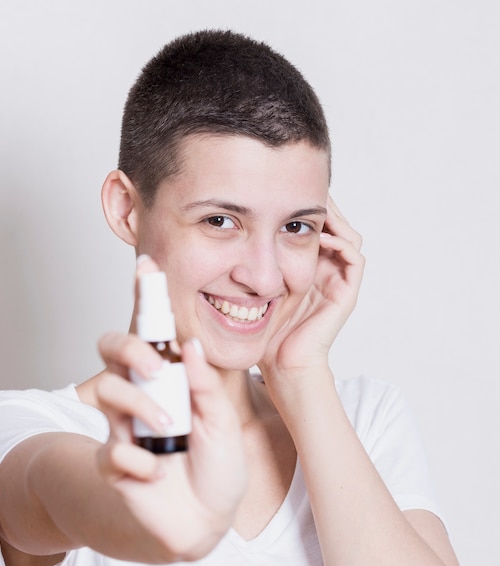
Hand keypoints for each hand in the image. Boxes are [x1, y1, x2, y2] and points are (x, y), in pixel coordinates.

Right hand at [81, 259, 246, 561]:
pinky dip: (138, 461)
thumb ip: (205, 384)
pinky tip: (157, 472)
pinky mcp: (115, 461)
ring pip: (108, 390)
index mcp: (172, 379)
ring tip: (168, 427)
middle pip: (111, 348)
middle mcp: (144, 393)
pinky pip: (111, 451)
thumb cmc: (217, 465)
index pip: (153, 333)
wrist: (207, 519)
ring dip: (140, 406)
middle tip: (156, 366)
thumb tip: (190, 344)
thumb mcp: (222, 420)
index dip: (146, 298)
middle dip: (129, 348)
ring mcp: (125, 425)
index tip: (148, 266)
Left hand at [259, 196, 363, 376]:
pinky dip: (342, 243)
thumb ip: (250, 263)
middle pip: (336, 225)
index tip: (288, 187)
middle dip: (323, 204)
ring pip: (349, 236)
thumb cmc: (264, 329)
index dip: (307, 205)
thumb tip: (228, 230)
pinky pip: (355, 260)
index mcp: (309, 266)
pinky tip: (321, 235)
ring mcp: (338, 281)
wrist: (280, 363)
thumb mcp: (254, 285)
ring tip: (315, 204)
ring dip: (335, 219)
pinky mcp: (345, 294)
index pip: (317, 225)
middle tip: (306, 185)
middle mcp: (327, 270)